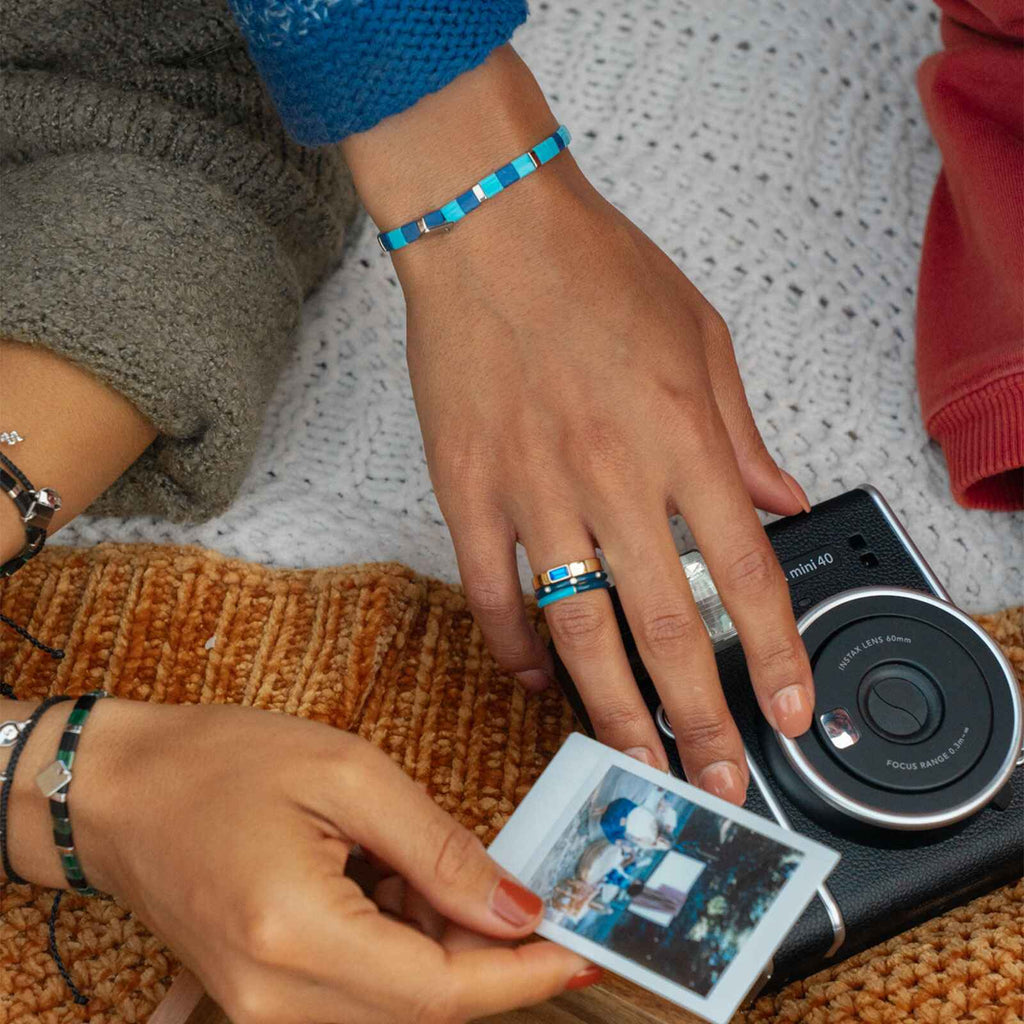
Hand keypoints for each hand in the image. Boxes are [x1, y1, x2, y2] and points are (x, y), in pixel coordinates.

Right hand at [9, 699, 594, 1022]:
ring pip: (399, 1002)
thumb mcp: (347, 774)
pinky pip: (361, 992)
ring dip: (441, 941)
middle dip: (489, 950)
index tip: (585, 950)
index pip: (442, 993)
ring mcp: (263, 1009)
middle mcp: (275, 999)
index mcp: (295, 938)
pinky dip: (400, 942)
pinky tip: (389, 879)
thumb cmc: (222, 762)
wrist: (119, 789)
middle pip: (426, 1006)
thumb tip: (516, 908)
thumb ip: (439, 848)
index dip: (525, 976)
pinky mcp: (263, 999)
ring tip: (422, 860)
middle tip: (516, 880)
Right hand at [343, 47, 814, 805]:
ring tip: (634, 764)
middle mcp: (613, 475)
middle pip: (664, 627)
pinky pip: (491, 592)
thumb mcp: (701, 338)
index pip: (745, 573)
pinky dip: (515, 649)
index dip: (772, 654)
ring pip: (576, 628)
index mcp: (682, 436)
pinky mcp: (467, 490)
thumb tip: (780, 500)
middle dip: (697, 721)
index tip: (783, 712)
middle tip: (712, 782)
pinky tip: (538, 680)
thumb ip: (742, 433)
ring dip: (610, 709)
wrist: (489, 228)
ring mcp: (533, 489)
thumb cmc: (596, 269)